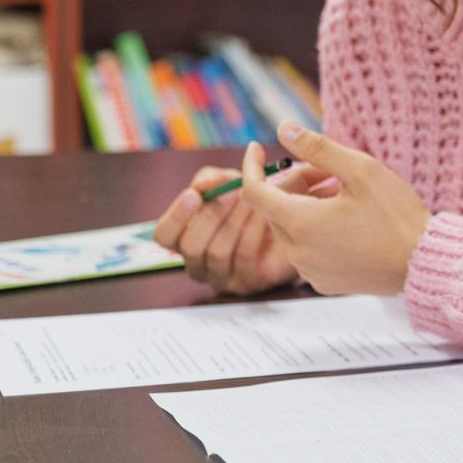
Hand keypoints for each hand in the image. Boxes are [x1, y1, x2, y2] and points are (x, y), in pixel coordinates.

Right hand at [152, 162, 335, 295]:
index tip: (194, 195)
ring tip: (254, 200)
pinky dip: (254, 233)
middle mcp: (199, 262)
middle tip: (234, 192)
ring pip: (216, 252)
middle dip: (212, 215)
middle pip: (190, 246)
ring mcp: (222, 277)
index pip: (164, 235)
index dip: (176, 215)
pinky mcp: (248, 283)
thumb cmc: (256, 201)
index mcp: (186, 238)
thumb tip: (202, 185)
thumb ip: (212, 179)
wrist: (297, 220)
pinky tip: (266, 216)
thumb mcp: (230, 182)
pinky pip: (243, 259)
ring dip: (236, 221)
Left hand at [237, 122, 430, 296]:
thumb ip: (318, 148)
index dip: (251, 165)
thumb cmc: (396, 215)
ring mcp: (309, 271)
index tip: (258, 147)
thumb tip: (283, 129)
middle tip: (327, 172)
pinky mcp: (323, 283)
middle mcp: (297, 252)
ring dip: (305, 207)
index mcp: (300, 222)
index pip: (253, 191)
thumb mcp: (361, 170)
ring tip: (342, 196)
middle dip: (293, 184)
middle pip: (274, 208)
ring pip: (290, 229)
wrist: (423, 263)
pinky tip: (347, 222)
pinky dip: (315, 231)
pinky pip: (306, 250)